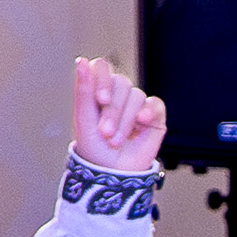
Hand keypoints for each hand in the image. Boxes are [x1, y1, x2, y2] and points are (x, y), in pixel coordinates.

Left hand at [70, 56, 166, 170]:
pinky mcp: (154, 116)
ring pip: (136, 96)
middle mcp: (118, 95)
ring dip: (125, 120)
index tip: (100, 100)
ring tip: (116, 140)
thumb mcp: (83, 119)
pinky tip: (141, 123)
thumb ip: (83, 90)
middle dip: (112, 110)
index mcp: (99, 90)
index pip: (102, 67)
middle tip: (105, 132)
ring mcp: (137, 105)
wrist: (111, 175)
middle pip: (121, 83)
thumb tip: (81, 61)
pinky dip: (148, 112)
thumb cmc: (94, 150)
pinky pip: (155, 104)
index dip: (102, 79)